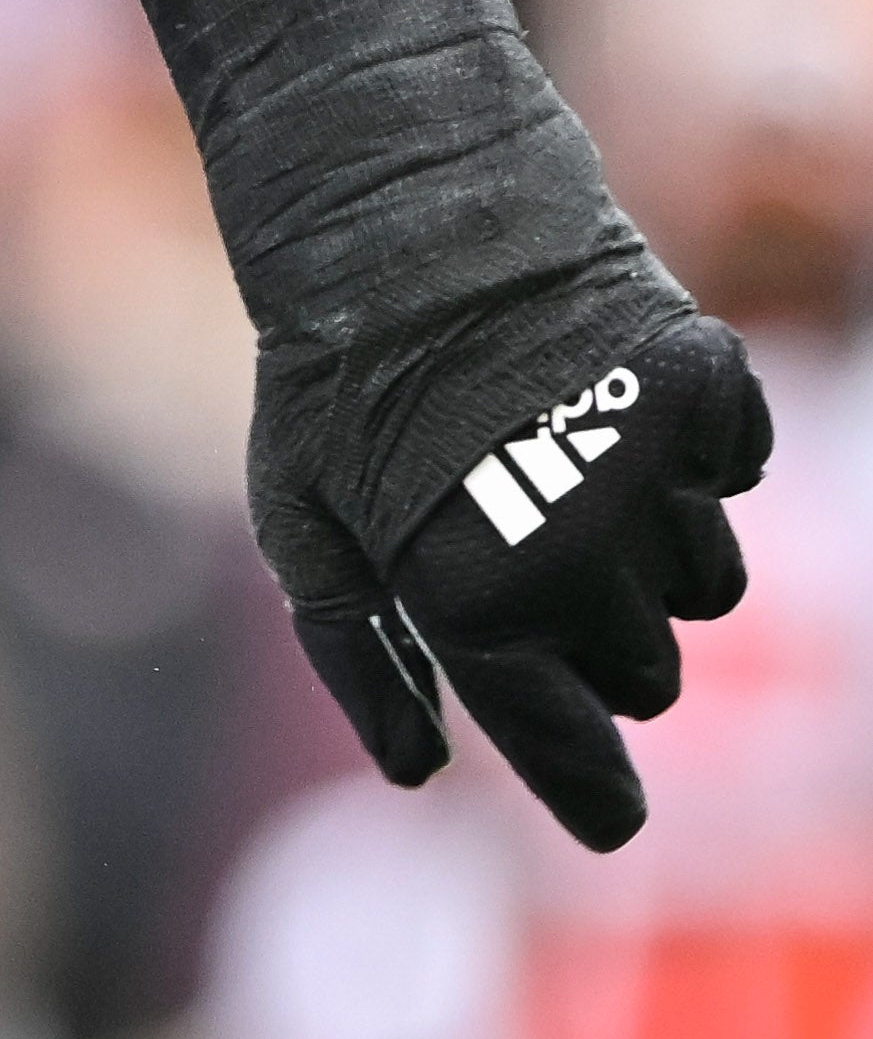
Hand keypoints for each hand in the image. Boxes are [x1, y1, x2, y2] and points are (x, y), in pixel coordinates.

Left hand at [254, 277, 767, 849]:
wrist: (397, 216)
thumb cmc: (332, 379)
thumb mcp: (303, 523)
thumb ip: (357, 653)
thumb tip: (414, 767)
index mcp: (473, 596)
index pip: (559, 737)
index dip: (589, 791)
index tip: (613, 823)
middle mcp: (581, 552)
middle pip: (647, 674)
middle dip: (599, 641)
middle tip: (531, 556)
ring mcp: (655, 473)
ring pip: (707, 588)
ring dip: (649, 555)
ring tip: (560, 465)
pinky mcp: (709, 393)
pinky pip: (736, 481)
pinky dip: (689, 462)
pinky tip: (607, 406)